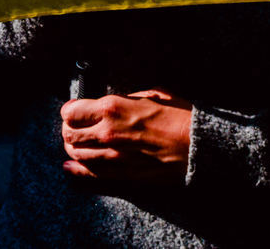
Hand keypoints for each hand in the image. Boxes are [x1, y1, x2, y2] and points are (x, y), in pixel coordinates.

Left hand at [60, 89, 191, 184]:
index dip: (70, 111)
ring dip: (73, 148)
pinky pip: (93, 173)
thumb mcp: (151, 94)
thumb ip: (125, 99)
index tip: (74, 111)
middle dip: (69, 130)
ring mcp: (114, 156)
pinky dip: (78, 170)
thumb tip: (112, 103)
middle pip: (69, 134)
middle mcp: (107, 132)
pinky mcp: (124, 174)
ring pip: (78, 154)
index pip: (71, 112)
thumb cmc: (179, 117)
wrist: (200, 146)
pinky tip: (70, 166)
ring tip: (75, 145)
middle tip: (74, 128)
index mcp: (112, 108)